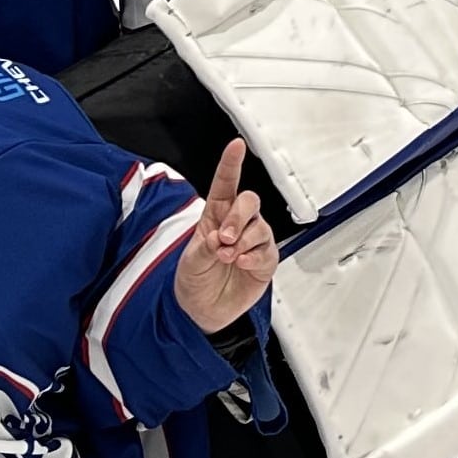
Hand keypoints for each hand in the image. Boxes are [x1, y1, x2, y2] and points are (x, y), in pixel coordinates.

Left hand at [173, 140, 277, 333]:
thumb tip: (219, 239)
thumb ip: (205, 248)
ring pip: (260, 227)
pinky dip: (253, 257)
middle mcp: (236, 225)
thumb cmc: (194, 281)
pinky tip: (241, 263)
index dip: (231, 164)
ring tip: (227, 257)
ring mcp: (252, 242)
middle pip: (248, 202)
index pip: (226, 184)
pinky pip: (267, 251)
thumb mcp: (190, 262)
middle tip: (225, 238)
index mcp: (215, 217)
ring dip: (243, 241)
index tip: (236, 146)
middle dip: (238, 217)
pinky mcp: (265, 261)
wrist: (203, 311)